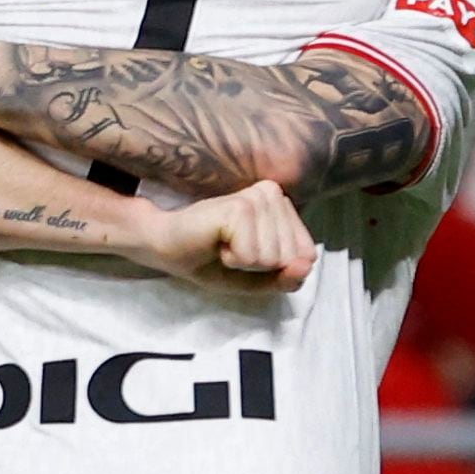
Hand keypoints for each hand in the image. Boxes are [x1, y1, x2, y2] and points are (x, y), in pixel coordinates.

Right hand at [136, 180, 316, 290]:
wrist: (166, 246)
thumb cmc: (209, 259)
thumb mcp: (256, 279)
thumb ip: (286, 278)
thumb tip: (307, 267)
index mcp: (283, 206)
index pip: (308, 254)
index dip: (276, 268)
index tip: (246, 253)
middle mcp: (274, 195)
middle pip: (290, 258)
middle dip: (259, 266)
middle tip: (231, 247)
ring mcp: (258, 199)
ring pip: (273, 258)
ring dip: (243, 261)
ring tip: (223, 243)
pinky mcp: (241, 208)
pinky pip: (253, 256)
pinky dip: (233, 260)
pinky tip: (217, 242)